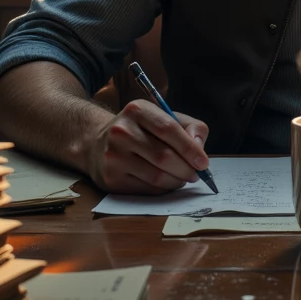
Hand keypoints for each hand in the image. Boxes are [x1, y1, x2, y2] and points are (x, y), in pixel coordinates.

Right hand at [85, 99, 209, 192]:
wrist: (97, 143)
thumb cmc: (140, 130)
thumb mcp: (163, 117)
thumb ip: (190, 127)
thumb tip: (200, 147)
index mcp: (136, 110)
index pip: (168, 129)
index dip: (189, 148)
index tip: (203, 162)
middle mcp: (121, 131)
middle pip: (164, 156)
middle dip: (186, 169)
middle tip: (196, 174)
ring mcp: (113, 156)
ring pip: (157, 176)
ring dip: (177, 181)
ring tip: (182, 178)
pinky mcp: (110, 178)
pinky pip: (147, 189)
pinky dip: (163, 189)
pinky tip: (166, 182)